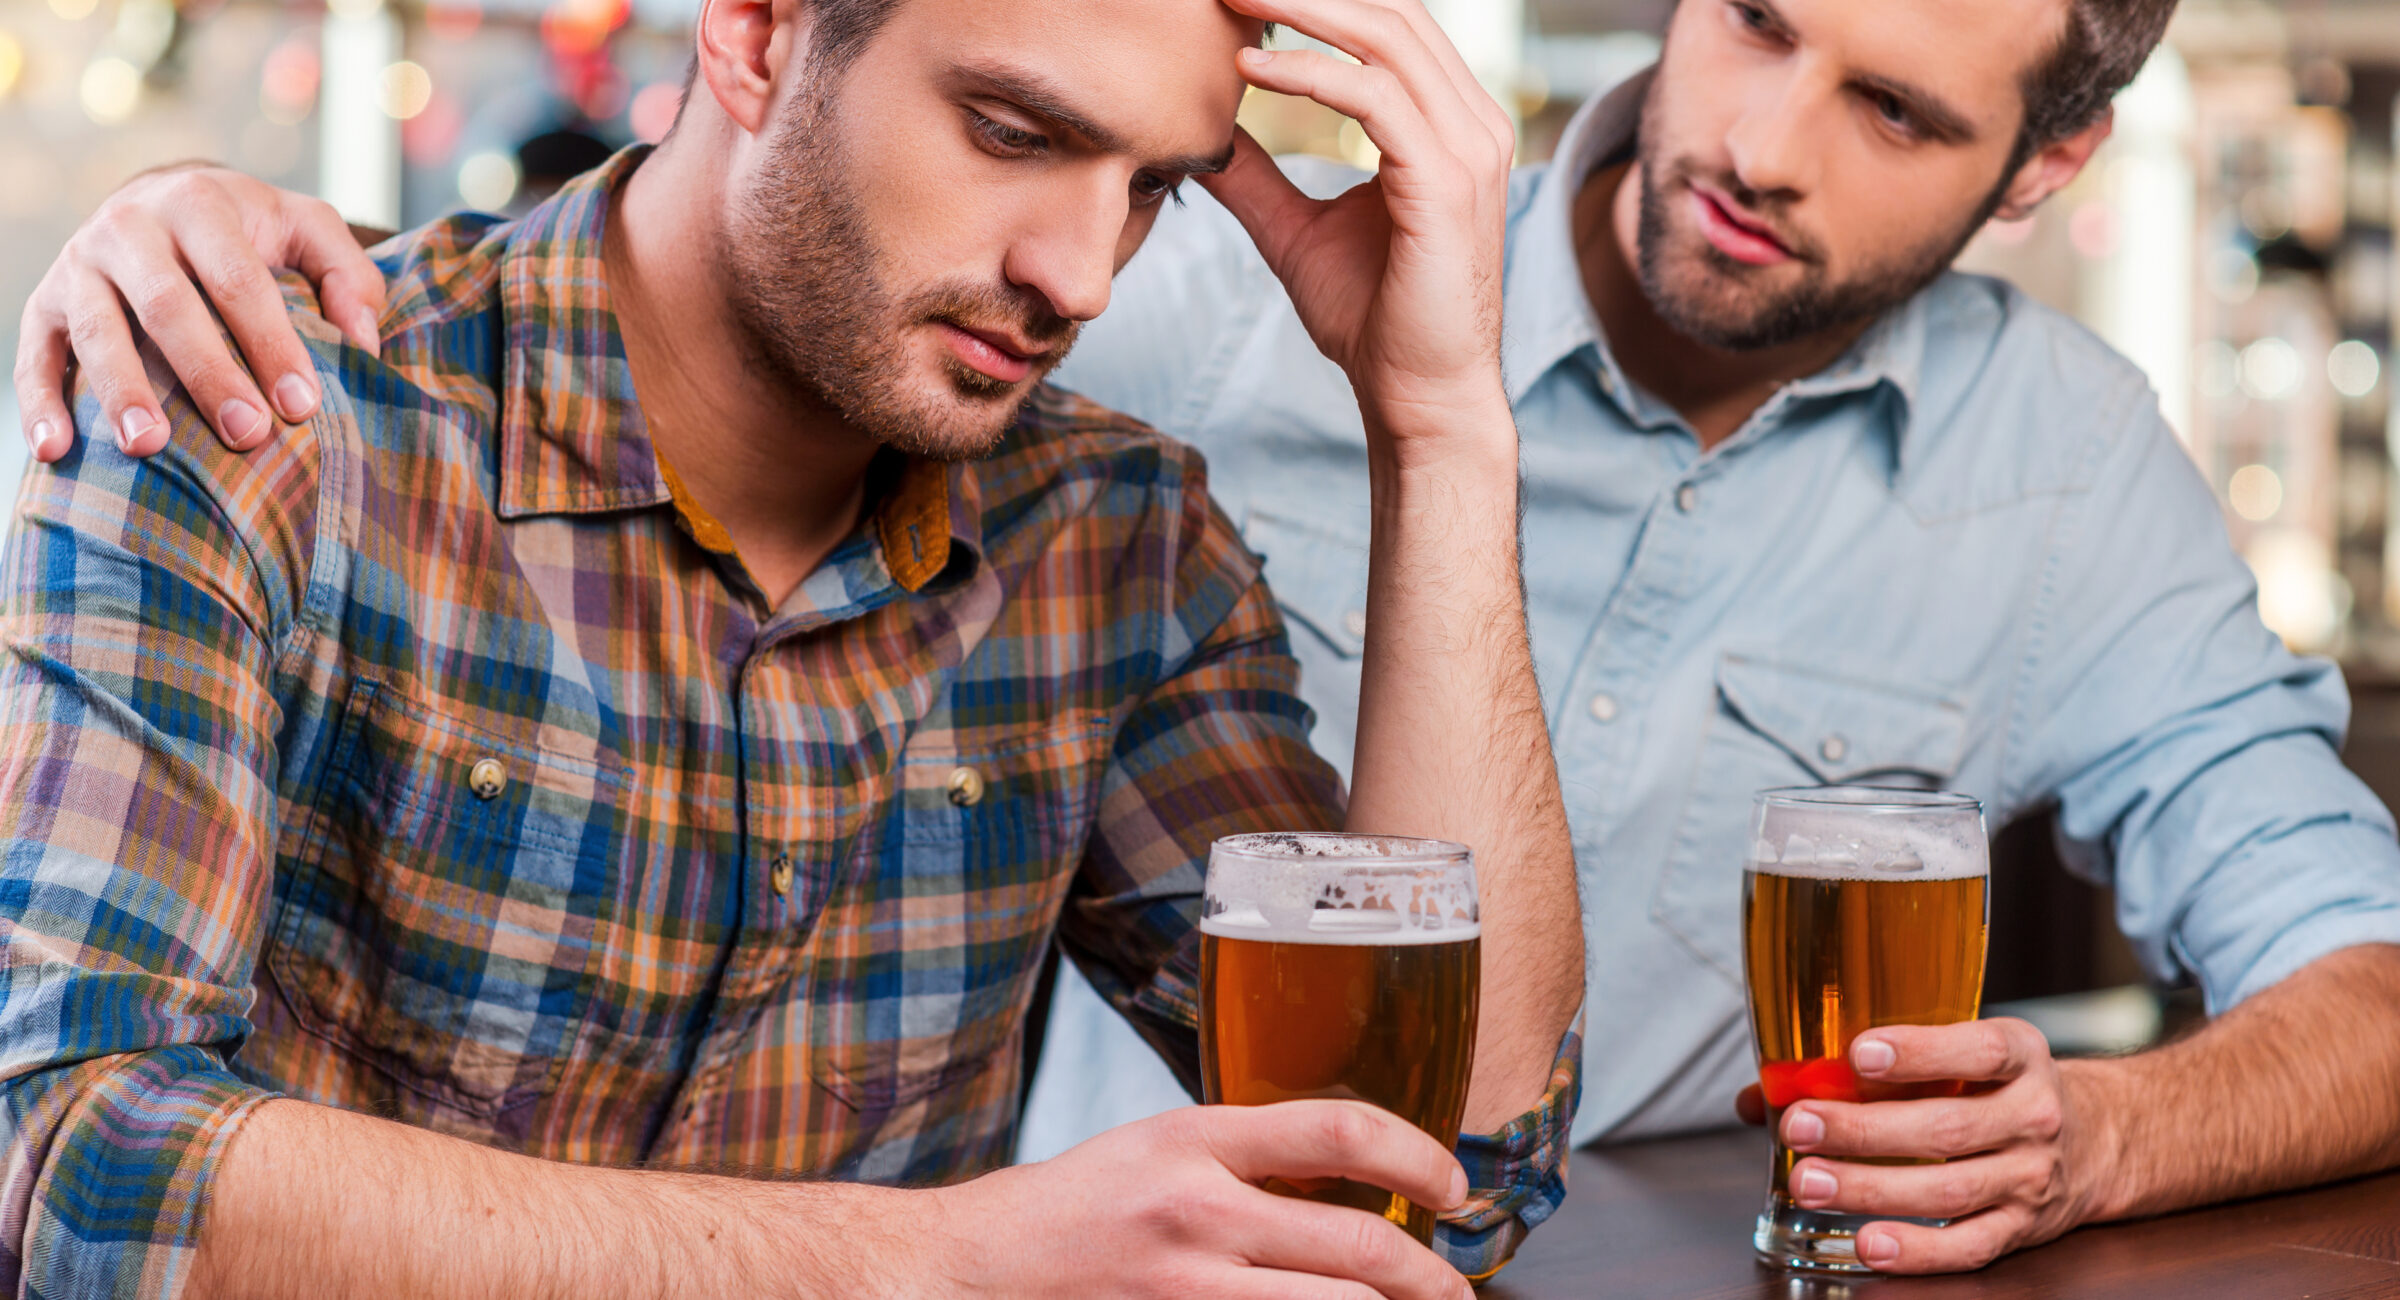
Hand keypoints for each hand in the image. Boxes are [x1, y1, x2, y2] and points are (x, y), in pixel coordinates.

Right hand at [14, 165, 385, 460]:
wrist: (159, 199)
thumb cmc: (248, 230)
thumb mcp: (305, 227)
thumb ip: (348, 273)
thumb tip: (364, 343)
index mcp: (199, 204)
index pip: (238, 279)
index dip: (270, 342)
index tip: (302, 405)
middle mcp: (130, 228)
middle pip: (167, 305)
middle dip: (206, 372)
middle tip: (246, 433)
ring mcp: (79, 266)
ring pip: (97, 331)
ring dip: (121, 391)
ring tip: (150, 447)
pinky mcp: (44, 305)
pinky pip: (33, 355)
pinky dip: (39, 403)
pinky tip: (55, 451)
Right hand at [908, 1101, 1472, 1298]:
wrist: (963, 1275)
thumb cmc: (1062, 1217)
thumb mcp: (1149, 1152)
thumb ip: (1236, 1161)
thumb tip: (1341, 1182)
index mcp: (1190, 1140)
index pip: (1337, 1128)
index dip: (1416, 1155)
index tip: (1451, 1184)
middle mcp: (1195, 1211)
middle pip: (1360, 1247)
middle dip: (1433, 1279)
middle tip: (1455, 1290)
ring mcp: (1184, 1289)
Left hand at [1198, 0, 1515, 444]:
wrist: (1418, 397)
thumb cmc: (1373, 320)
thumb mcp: (1297, 232)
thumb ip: (1256, 178)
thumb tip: (1203, 138)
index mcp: (1448, 122)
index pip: (1388, 23)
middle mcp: (1471, 122)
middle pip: (1392, 9)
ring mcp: (1468, 148)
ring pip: (1386, 36)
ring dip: (1302, 7)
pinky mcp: (1446, 183)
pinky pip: (1374, 98)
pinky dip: (1308, 74)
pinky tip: (1249, 71)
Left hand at [1734, 1018, 2110, 1273]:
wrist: (2096, 1140)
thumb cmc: (1996, 1087)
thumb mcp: (1959, 1054)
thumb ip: (1869, 1066)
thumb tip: (1763, 1091)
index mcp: (2018, 1055)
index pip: (1976, 1051)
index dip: (1919, 1052)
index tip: (1858, 1052)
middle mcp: (2032, 1116)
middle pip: (1947, 1128)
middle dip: (1865, 1131)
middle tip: (1800, 1125)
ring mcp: (2030, 1178)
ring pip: (1949, 1191)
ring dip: (1872, 1189)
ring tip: (1809, 1183)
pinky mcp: (2021, 1229)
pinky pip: (1968, 1246)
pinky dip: (1918, 1250)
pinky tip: (1869, 1244)